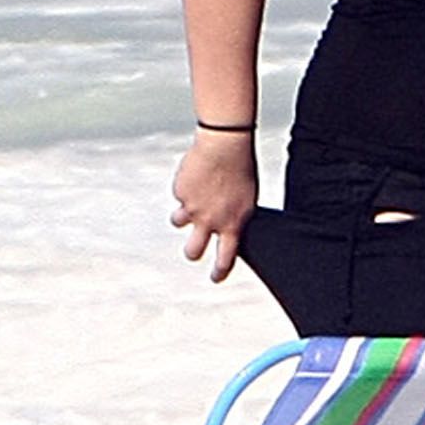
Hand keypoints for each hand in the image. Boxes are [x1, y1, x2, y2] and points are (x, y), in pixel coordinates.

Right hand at [170, 128, 257, 277]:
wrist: (225, 147)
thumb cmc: (241, 170)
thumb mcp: (247, 201)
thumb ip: (235, 218)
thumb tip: (229, 229)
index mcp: (232, 225)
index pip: (225, 258)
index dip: (219, 272)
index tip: (216, 278)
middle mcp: (210, 221)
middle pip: (193, 251)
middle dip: (192, 252)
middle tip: (195, 248)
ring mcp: (192, 208)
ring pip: (178, 223)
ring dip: (182, 216)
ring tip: (191, 201)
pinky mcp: (180, 193)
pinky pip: (179, 195)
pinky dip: (185, 188)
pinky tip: (196, 175)